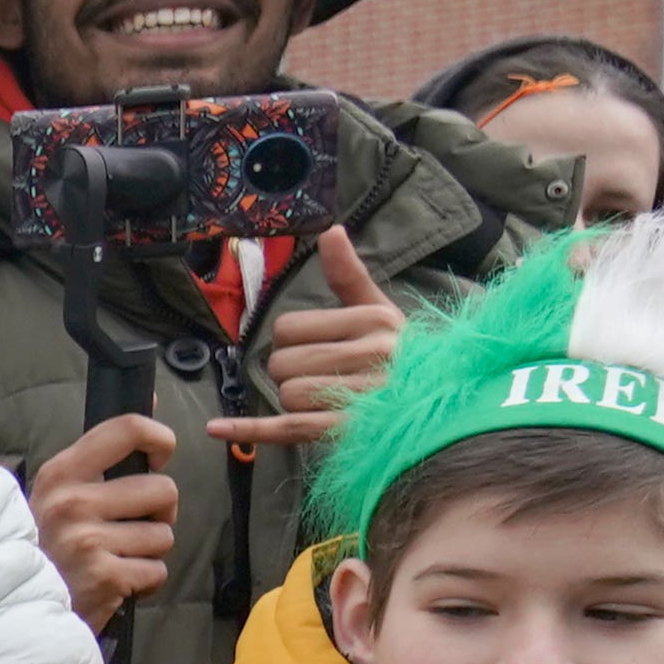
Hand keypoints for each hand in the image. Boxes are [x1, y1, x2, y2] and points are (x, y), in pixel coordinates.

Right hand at [27, 410, 181, 625]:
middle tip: (129, 527)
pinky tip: (115, 583)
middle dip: (158, 513)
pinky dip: (143, 582)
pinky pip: (156, 571)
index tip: (158, 457)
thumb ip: (98, 457)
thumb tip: (152, 401)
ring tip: (115, 558)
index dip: (160, 439)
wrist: (6, 610)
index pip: (127, 429)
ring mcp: (86, 541)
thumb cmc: (42, 548)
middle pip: (163, 489)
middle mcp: (71, 503)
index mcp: (59, 475)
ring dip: (148, 551)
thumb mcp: (54, 495)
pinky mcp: (103, 578)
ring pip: (163, 535)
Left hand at [211, 227, 401, 455]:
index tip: (315, 347)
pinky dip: (251, 430)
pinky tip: (217, 428)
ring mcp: (366, 397)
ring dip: (294, 400)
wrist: (446, 401)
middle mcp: (374, 356)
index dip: (289, 341)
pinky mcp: (353, 432)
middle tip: (318, 375)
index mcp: (375, 321)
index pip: (287, 329)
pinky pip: (290, 428)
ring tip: (326, 397)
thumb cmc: (403, 354)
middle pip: (282, 364)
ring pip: (288, 395)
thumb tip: (330, 231)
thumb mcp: (380, 310)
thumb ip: (349, 275)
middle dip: (288, 372)